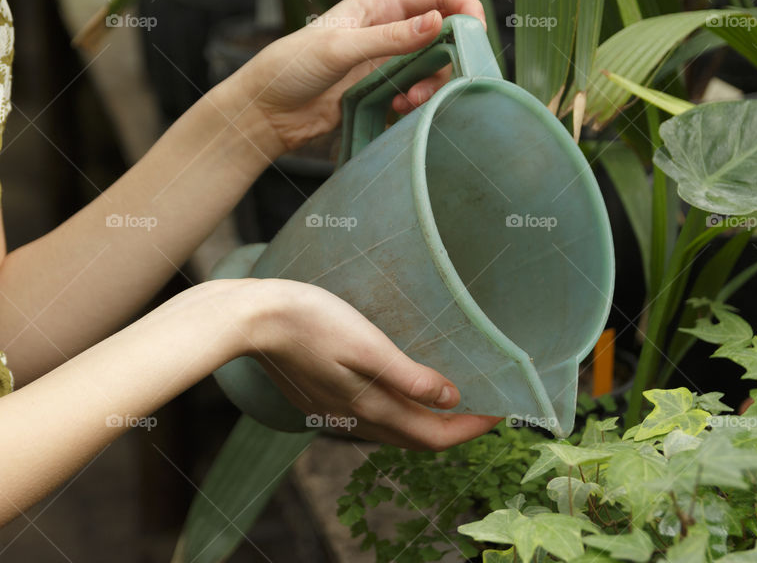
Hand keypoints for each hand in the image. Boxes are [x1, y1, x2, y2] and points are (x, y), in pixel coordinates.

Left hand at [224, 0, 485, 153]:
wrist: (266, 112)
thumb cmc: (290, 68)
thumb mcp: (340, 48)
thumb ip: (390, 38)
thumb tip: (437, 22)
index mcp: (380, 3)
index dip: (464, 8)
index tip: (474, 36)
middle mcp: (389, 28)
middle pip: (445, 32)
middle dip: (449, 57)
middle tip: (437, 82)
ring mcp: (387, 60)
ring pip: (434, 65)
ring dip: (432, 84)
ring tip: (409, 102)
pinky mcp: (382, 89)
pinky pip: (417, 91)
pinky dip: (416, 101)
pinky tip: (397, 110)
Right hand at [236, 278, 500, 450]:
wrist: (255, 319)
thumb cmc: (312, 322)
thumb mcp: (368, 346)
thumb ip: (411, 379)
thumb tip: (452, 400)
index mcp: (372, 408)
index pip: (434, 436)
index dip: (472, 429)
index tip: (502, 411)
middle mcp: (355, 418)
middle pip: (416, 439)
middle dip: (454, 429)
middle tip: (484, 406)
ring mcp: (335, 411)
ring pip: (393, 429)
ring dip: (426, 421)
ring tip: (450, 397)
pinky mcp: (321, 397)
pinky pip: (371, 416)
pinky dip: (398, 411)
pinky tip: (400, 388)